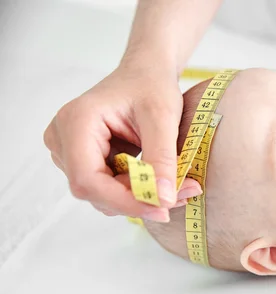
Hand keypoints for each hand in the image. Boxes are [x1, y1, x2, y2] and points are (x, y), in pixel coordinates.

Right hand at [44, 60, 201, 221]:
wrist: (146, 74)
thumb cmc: (151, 86)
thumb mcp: (162, 118)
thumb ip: (163, 158)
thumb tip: (164, 200)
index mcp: (76, 122)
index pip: (88, 179)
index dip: (124, 200)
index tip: (162, 208)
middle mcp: (63, 139)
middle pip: (95, 191)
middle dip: (139, 200)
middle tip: (183, 196)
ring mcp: (70, 152)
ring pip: (104, 194)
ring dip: (141, 198)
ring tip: (180, 187)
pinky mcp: (85, 161)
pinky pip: (110, 188)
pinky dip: (138, 191)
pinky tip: (164, 183)